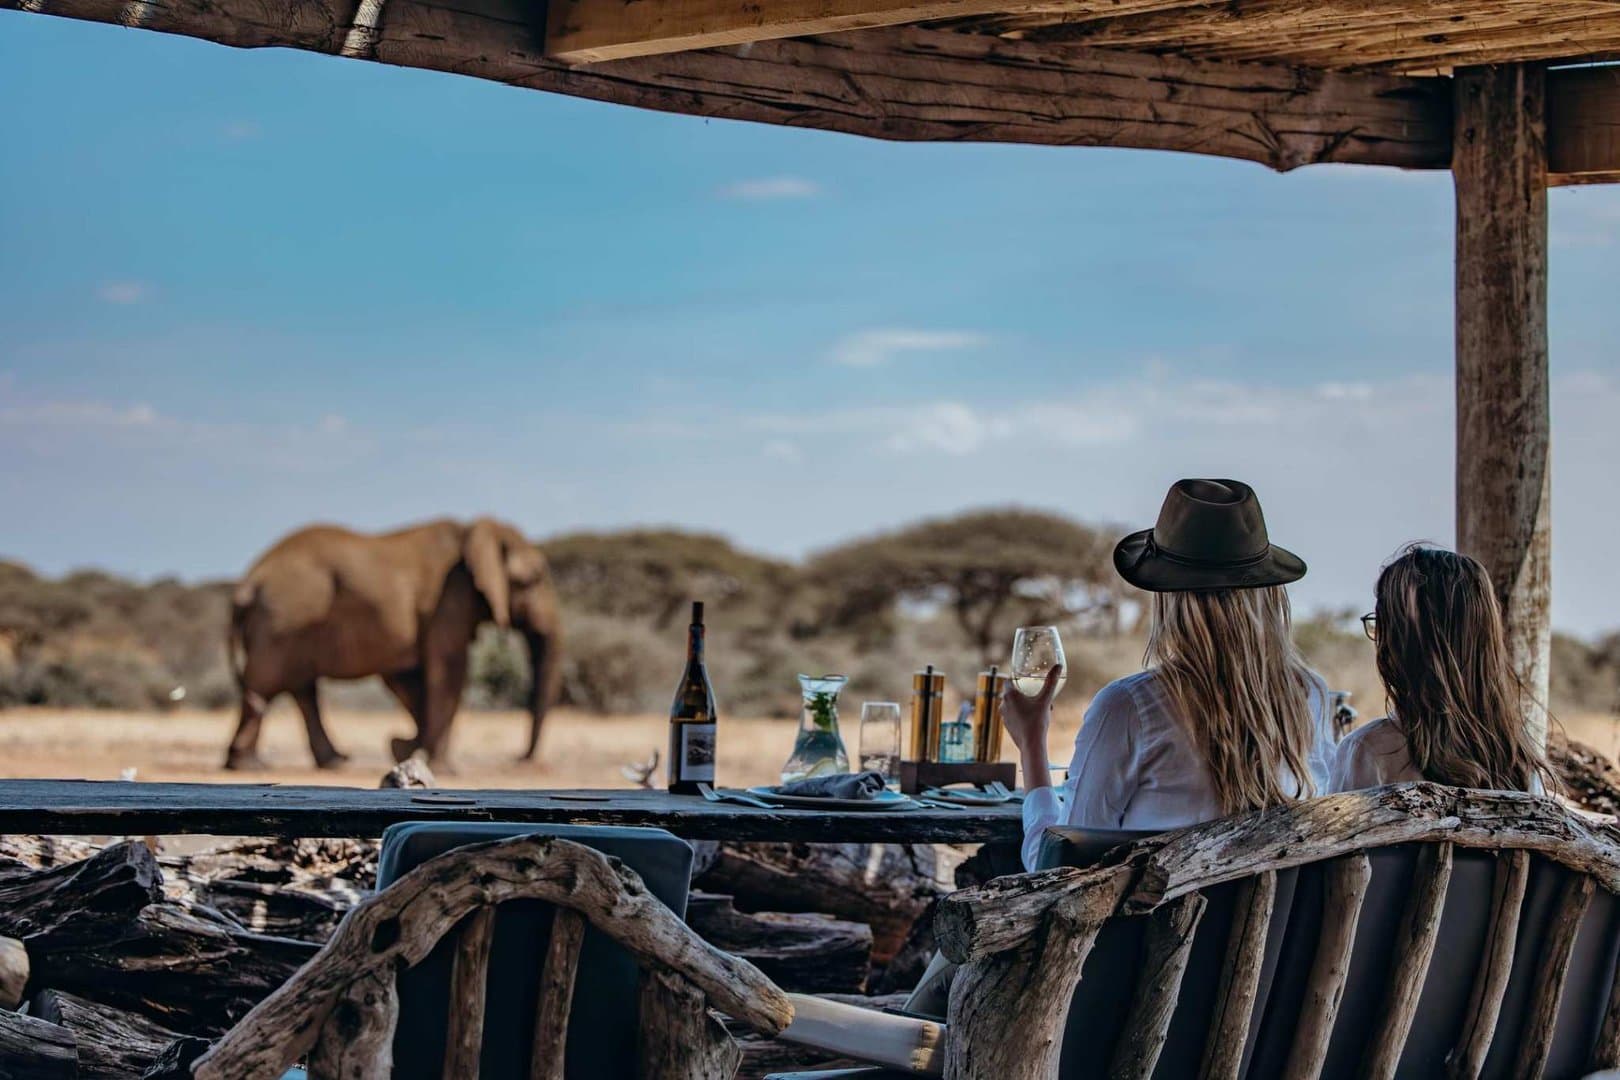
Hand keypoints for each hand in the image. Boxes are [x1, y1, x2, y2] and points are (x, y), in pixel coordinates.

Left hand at [1001, 665, 1061, 791]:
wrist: (1031, 745)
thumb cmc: (1037, 721)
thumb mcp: (1045, 699)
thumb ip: (1051, 682)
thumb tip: (1058, 666)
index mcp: (1009, 695)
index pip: (1009, 680)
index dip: (1017, 679)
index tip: (1026, 679)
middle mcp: (1003, 704)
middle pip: (1012, 692)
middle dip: (1023, 693)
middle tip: (1036, 696)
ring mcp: (1003, 716)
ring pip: (1012, 704)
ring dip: (1022, 704)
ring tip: (1037, 709)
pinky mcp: (1006, 725)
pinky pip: (1012, 715)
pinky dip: (1020, 714)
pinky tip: (1032, 718)